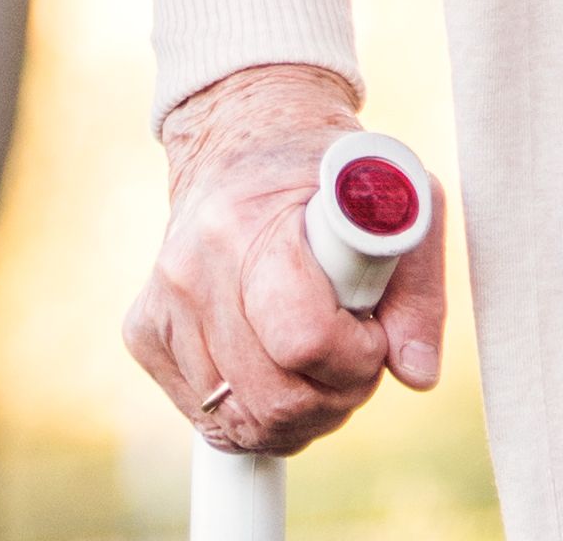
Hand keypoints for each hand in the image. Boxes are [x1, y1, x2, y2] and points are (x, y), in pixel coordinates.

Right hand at [122, 61, 447, 454]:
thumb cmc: (329, 173)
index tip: (374, 332)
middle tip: (357, 360)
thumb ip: (418, 289)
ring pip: (241, 422)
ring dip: (300, 414)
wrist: (241, 139)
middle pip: (274, 399)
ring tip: (322, 364)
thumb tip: (418, 376)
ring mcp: (161, 304)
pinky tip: (279, 371)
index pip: (304, 338)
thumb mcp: (396, 199)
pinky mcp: (144, 333)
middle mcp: (191, 267)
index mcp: (250, 224)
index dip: (356, 357)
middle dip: (335, 397)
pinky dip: (256, 416)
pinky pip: (209, 420)